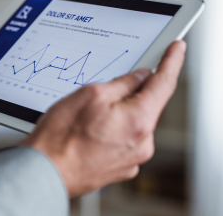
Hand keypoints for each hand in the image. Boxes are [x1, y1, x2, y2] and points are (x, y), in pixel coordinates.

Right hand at [22, 40, 185, 196]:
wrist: (45, 173)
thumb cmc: (61, 138)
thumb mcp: (90, 94)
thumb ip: (121, 83)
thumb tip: (139, 77)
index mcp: (139, 121)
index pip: (164, 84)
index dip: (172, 61)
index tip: (177, 49)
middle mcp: (142, 143)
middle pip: (146, 105)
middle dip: (129, 93)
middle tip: (99, 92)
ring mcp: (132, 159)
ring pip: (132, 123)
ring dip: (116, 114)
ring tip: (84, 119)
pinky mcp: (120, 168)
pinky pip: (123, 140)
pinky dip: (110, 131)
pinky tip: (86, 133)